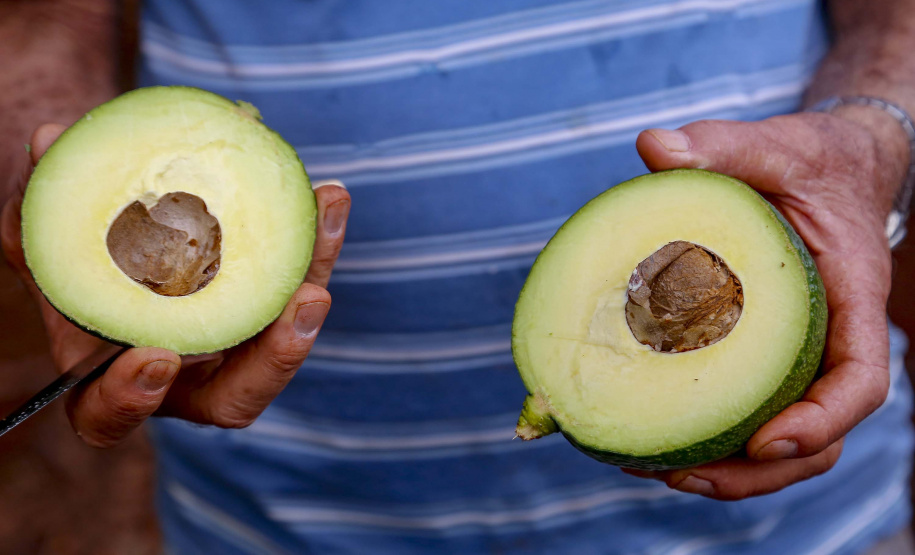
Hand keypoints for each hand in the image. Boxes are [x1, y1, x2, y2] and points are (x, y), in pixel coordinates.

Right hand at [1, 124, 350, 446]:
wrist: (125, 239)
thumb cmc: (78, 255)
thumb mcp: (49, 239)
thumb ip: (40, 208)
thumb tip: (45, 140)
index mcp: (109, 378)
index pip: (109, 416)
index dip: (127, 399)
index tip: (155, 357)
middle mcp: (183, 376)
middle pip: (235, 397)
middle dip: (275, 358)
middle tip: (306, 300)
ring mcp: (233, 347)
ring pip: (285, 337)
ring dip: (312, 278)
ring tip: (326, 218)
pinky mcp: (269, 309)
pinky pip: (299, 285)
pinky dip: (315, 243)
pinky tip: (328, 196)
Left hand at [624, 109, 907, 499]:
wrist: (820, 173)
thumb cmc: (807, 162)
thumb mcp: (773, 146)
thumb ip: (721, 145)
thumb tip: (652, 147)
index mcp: (850, 299)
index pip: (861, 380)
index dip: (822, 421)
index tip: (768, 441)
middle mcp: (830, 341)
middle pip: (819, 437)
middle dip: (758, 471)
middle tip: (682, 474)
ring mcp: (797, 356)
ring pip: (780, 438)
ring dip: (727, 468)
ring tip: (654, 469)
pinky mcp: (763, 357)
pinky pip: (748, 408)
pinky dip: (709, 433)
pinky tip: (650, 434)